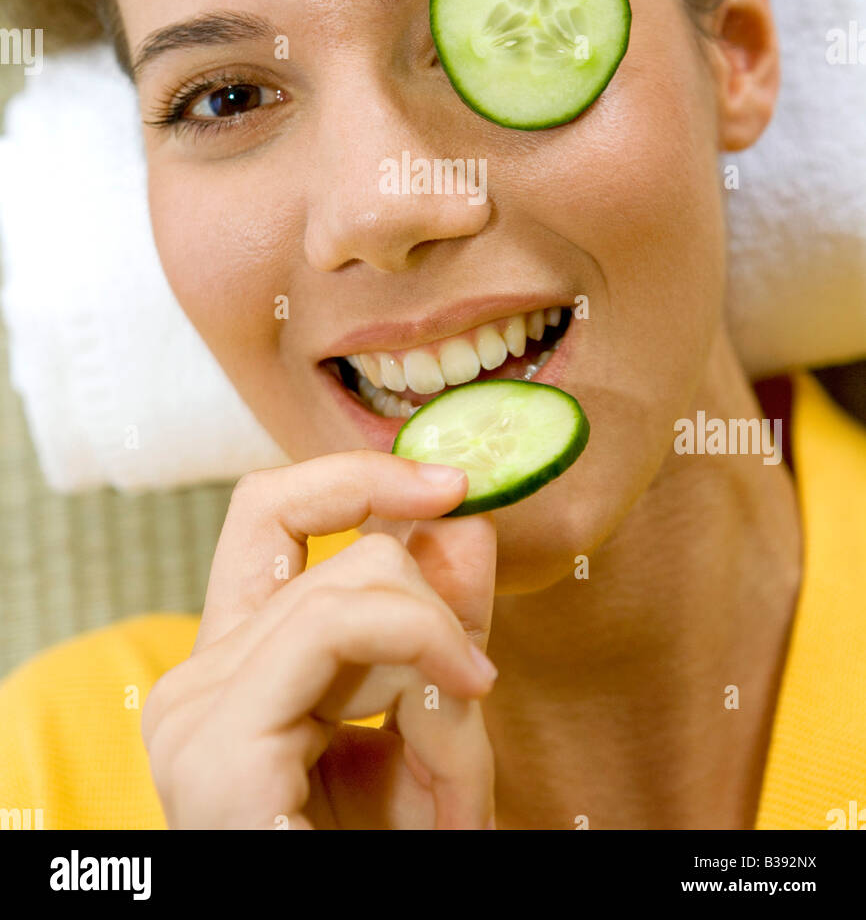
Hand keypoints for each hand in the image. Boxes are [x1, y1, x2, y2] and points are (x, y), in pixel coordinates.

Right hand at [141, 452, 497, 828]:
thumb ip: (438, 627)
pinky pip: (341, 627)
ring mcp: (194, 711)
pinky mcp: (217, 745)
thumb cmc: (372, 864)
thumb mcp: (423, 734)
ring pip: (358, 587)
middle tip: (474, 714)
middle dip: (440, 627)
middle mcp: (197, 682)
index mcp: (231, 671)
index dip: (359, 480)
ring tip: (461, 794)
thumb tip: (466, 516)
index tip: (453, 487)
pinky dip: (421, 673)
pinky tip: (455, 784)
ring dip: (441, 676)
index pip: (274, 513)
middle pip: (352, 559)